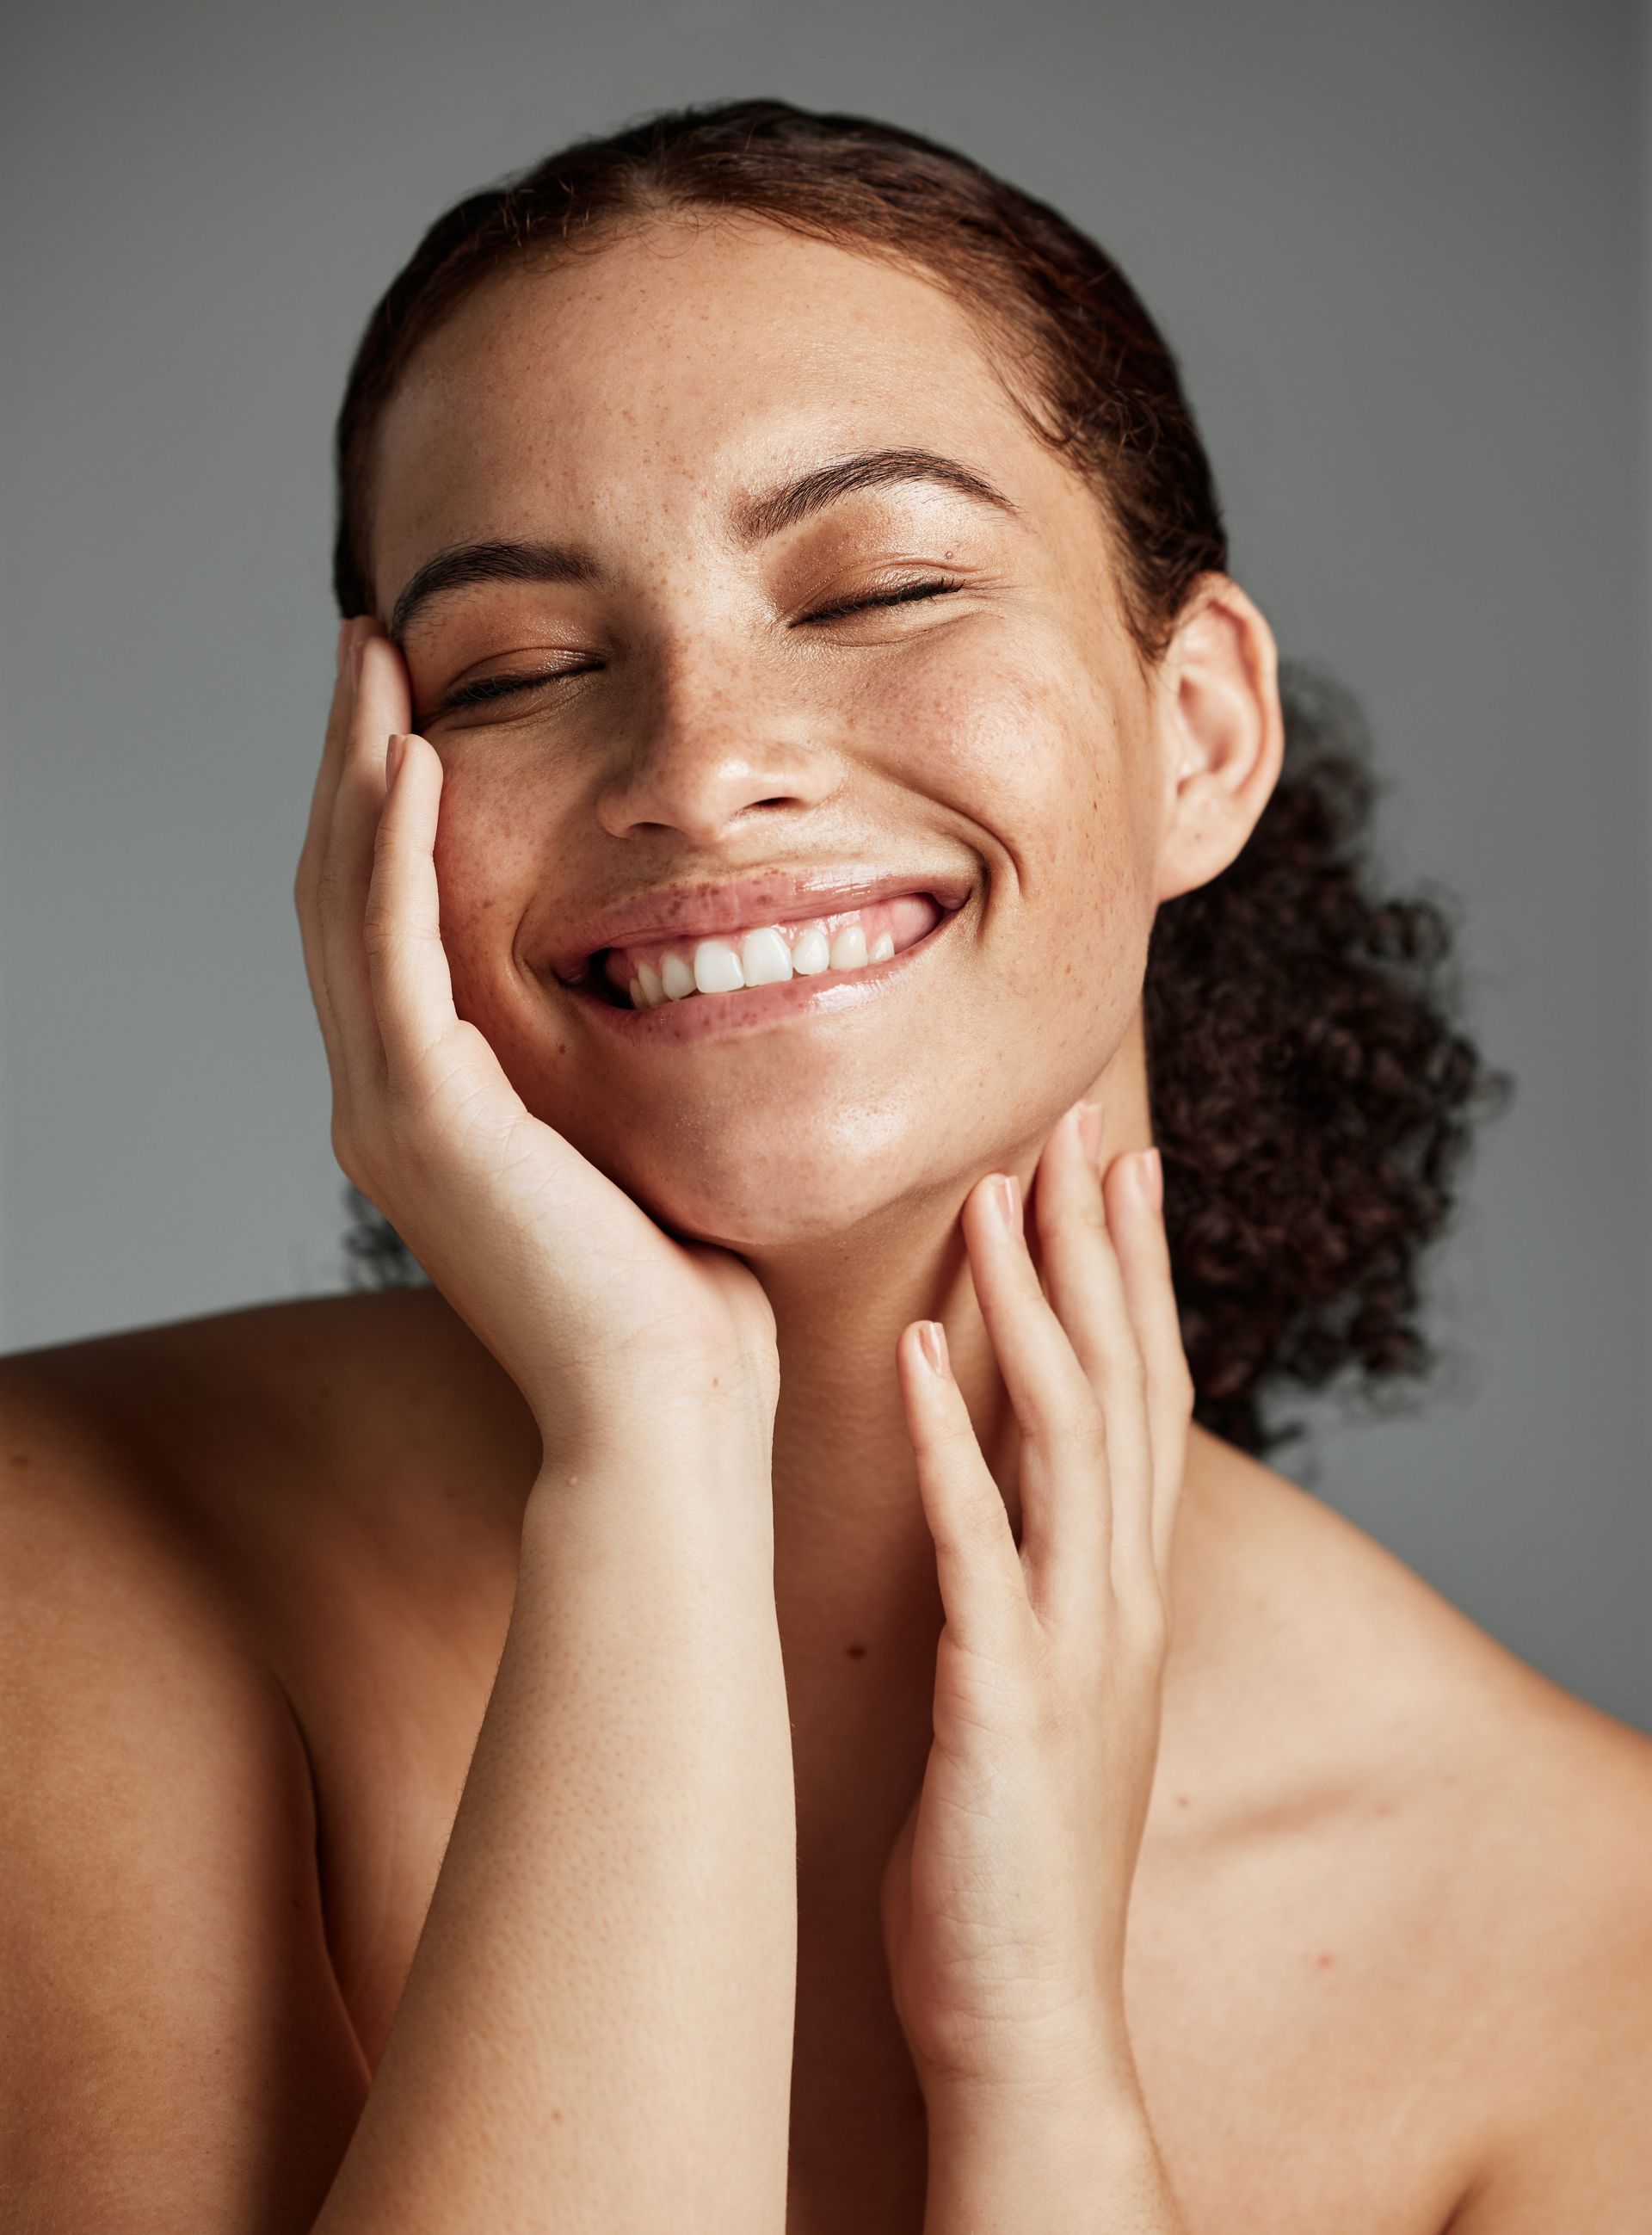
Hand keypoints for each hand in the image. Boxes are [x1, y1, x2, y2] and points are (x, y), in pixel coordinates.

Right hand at [294, 622, 777, 1454]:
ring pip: (347, 902)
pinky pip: (391, 952)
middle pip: (344, 892)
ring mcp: (394, 1111)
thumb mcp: (635, 1141)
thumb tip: (665, 983)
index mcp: (432, 1108)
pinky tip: (408, 759)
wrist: (668, 1407)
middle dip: (354, 760)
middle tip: (371, 645)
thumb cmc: (679, 1292)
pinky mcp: (425, 1118)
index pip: (386, 926)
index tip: (414, 707)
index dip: (385, 812)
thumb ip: (611, 1063)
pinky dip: (392, 850)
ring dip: (357, 770)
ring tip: (375, 659)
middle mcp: (387, 1101)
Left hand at [880, 1104, 1191, 2104]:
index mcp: (1122, 1587)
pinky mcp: (1007, 1695)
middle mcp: (1119, 1595)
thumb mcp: (1033, 1686)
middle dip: (1104, 1249)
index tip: (1113, 1165)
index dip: (1134, 1276)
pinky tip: (915, 1353)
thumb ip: (1029, 1583)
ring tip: (994, 1195)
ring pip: (1070, 1435)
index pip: (1145, 1395)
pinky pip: (981, 1542)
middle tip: (1080, 1124)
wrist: (1027, 2014)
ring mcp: (1074, 1641)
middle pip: (1128, 1382)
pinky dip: (952, 1440)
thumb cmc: (1009, 1852)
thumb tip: (991, 1492)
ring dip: (1034, 1306)